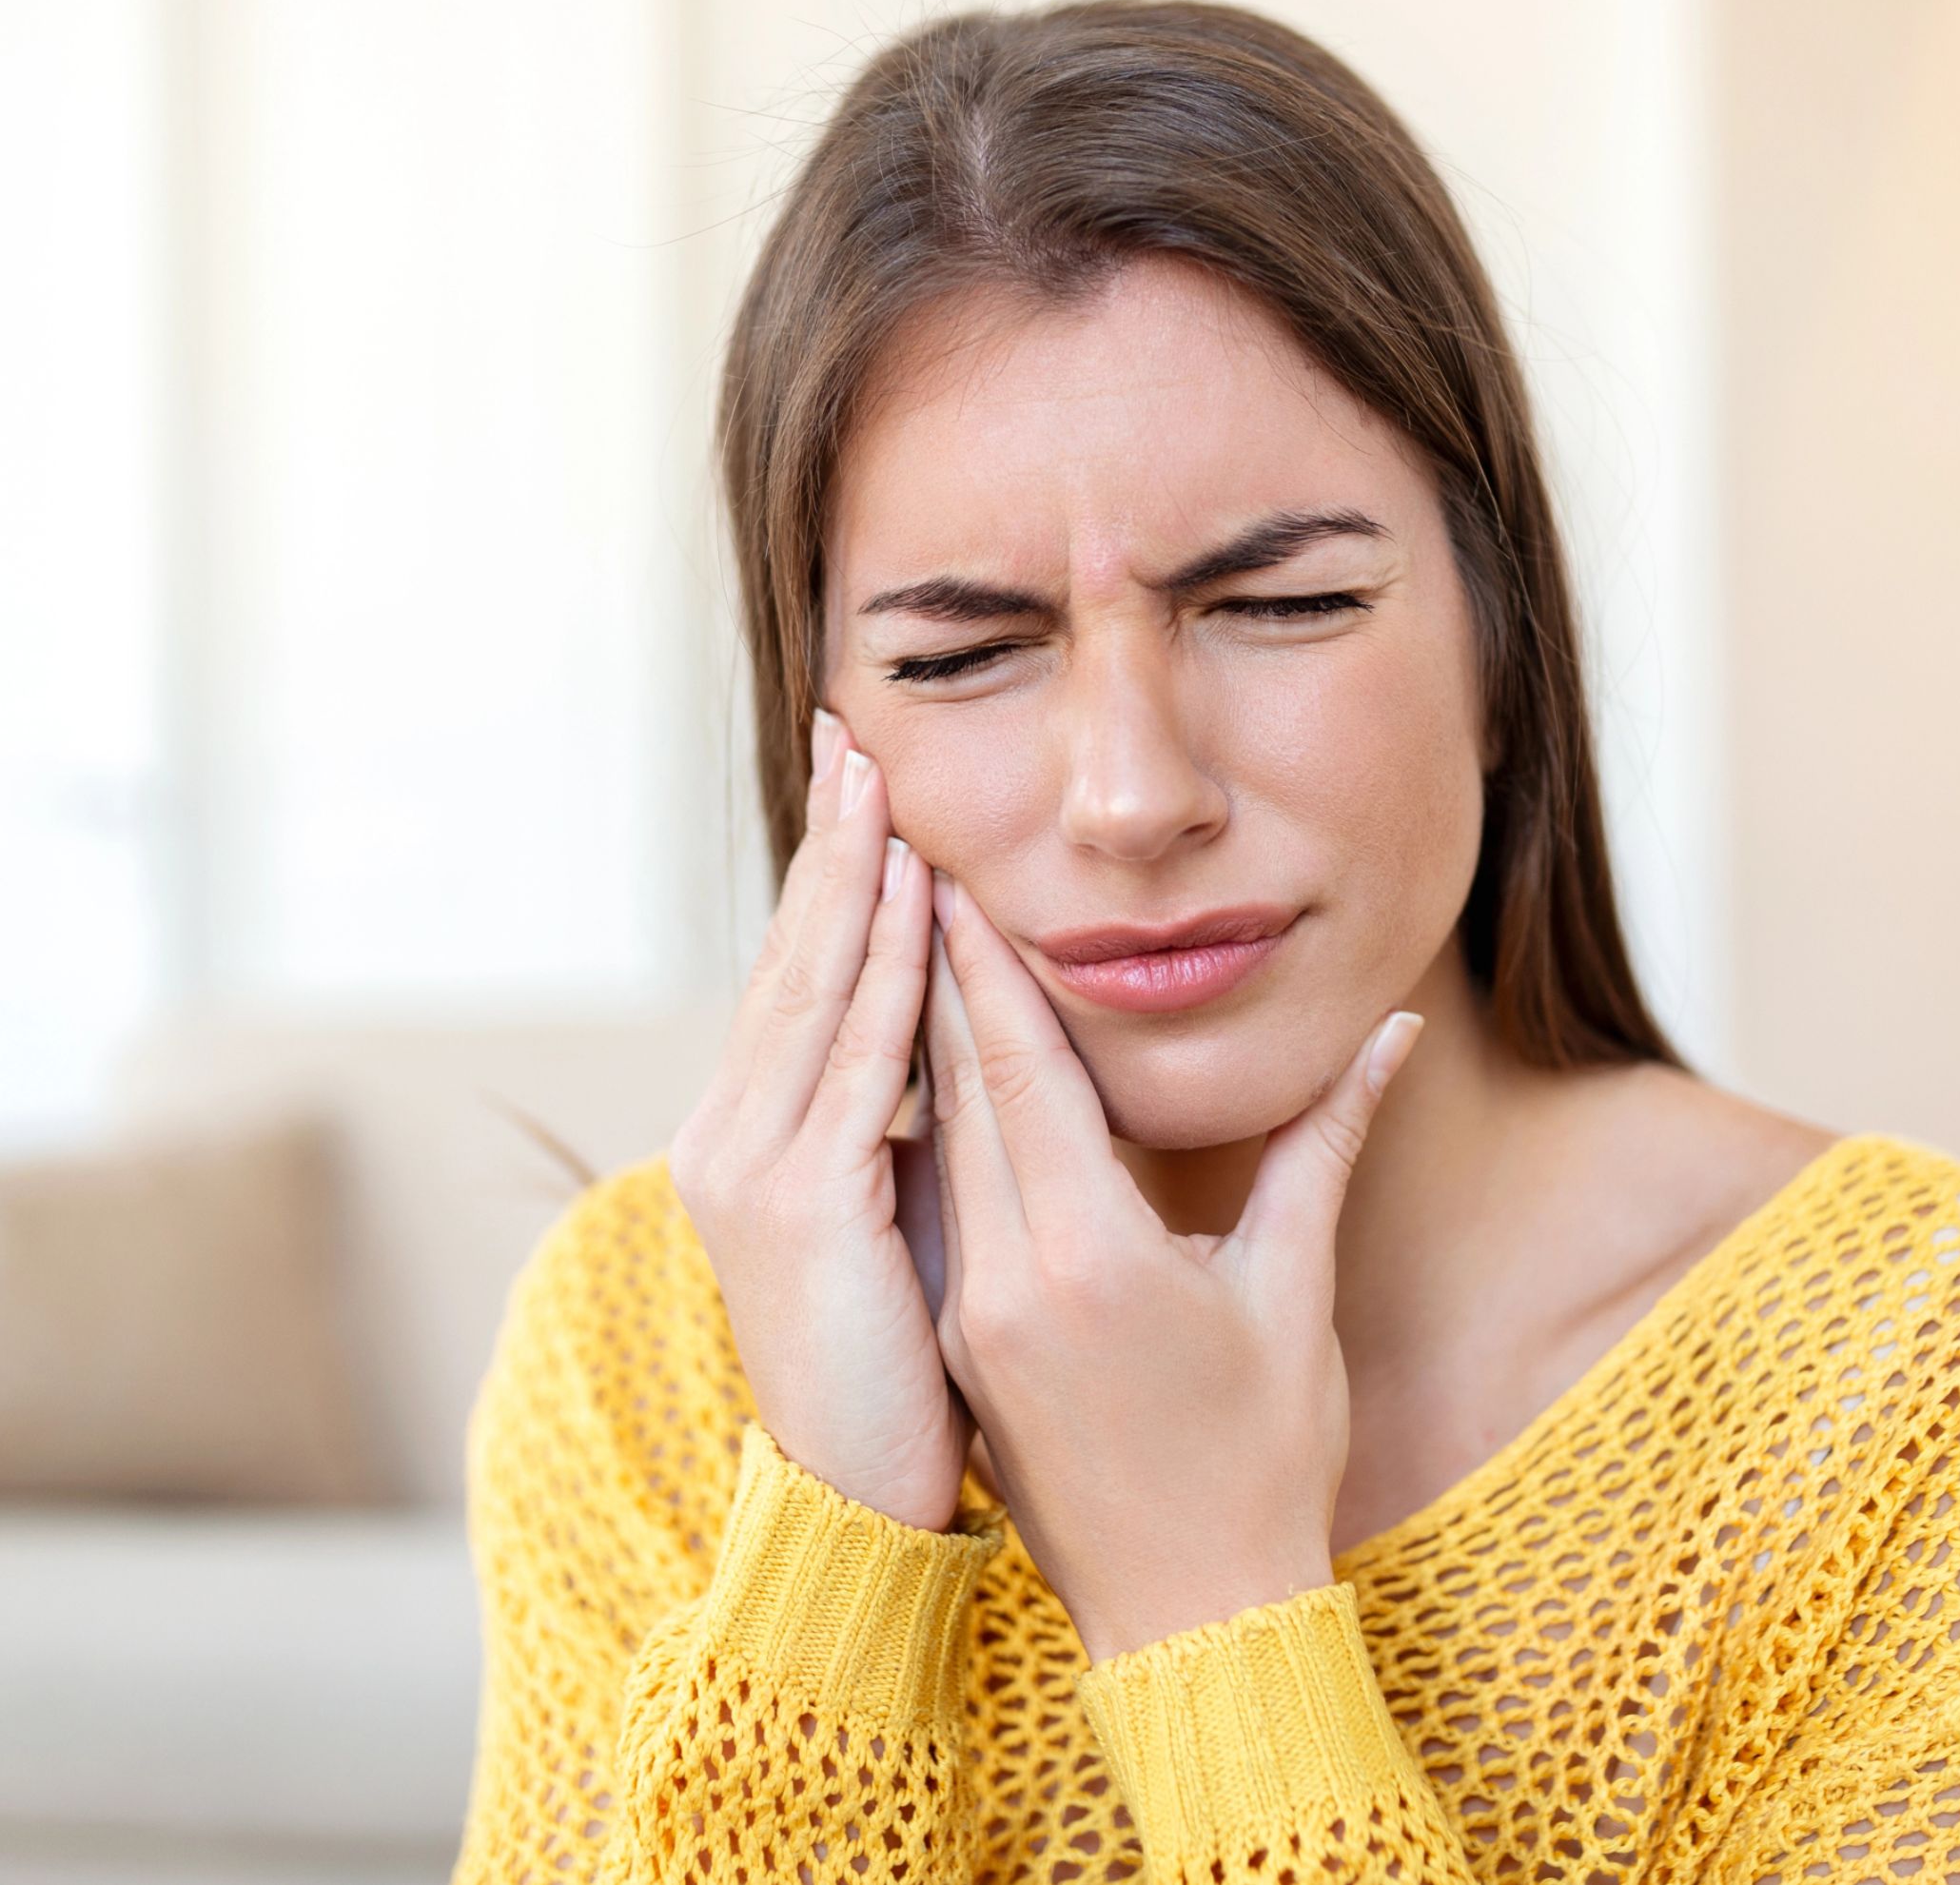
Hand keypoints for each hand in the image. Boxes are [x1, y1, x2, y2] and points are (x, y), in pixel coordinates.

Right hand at [666, 710, 972, 1532]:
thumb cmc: (897, 1368)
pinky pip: (858, 1059)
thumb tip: (950, 1048)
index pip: (797, 982)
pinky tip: (911, 896)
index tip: (862, 791)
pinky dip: (884, 969)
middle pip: (791, 959)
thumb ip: (906, 1127)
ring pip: (815, 990)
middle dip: (829, 845)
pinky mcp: (798, 1203)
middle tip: (855, 734)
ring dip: (851, 878)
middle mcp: (733, 1136)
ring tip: (879, 778)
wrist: (859, 1501)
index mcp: (756, 1137)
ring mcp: (751, 1167)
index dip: (829, 883)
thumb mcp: (894, 1221)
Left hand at [920, 872, 1423, 1660]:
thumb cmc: (1265, 1459)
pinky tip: (942, 1081)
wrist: (1192, 1618)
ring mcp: (972, 1321)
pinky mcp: (966, 1351)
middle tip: (915, 877)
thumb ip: (1324, 1147)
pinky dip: (945, 1134)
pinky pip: (943, 1213)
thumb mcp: (1294, 1293)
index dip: (988, 968)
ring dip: (931, 1051)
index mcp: (1087, 1256)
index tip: (957, 877)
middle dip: (941, 980)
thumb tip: (1392, 1032)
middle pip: (962, 1097)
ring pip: (941, 1152)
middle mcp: (1005, 1281)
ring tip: (917, 950)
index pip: (1021, 1075)